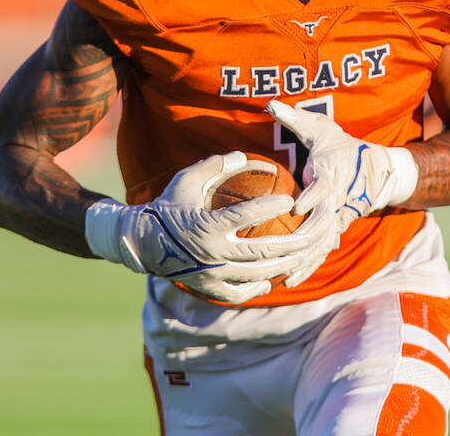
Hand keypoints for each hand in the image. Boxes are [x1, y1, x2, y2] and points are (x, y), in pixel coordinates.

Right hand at [85, 151, 317, 303]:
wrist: (140, 242)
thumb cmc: (168, 206)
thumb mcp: (186, 180)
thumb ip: (214, 166)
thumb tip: (242, 155)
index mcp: (207, 225)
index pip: (245, 215)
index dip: (270, 206)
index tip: (289, 199)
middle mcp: (211, 252)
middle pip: (260, 252)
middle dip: (290, 245)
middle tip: (309, 236)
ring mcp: (209, 274)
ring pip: (254, 275)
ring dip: (281, 267)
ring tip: (300, 258)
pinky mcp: (205, 287)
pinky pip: (235, 293)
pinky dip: (254, 288)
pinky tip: (269, 280)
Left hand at [267, 100, 417, 286]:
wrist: (379, 170)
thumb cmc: (344, 146)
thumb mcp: (322, 129)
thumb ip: (296, 118)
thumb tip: (270, 103)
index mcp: (331, 176)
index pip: (323, 187)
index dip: (311, 197)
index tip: (297, 207)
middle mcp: (336, 201)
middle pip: (322, 224)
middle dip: (304, 240)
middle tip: (283, 253)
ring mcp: (338, 218)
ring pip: (322, 243)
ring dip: (304, 260)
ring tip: (284, 277)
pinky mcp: (337, 228)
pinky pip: (322, 250)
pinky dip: (308, 266)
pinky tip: (291, 281)